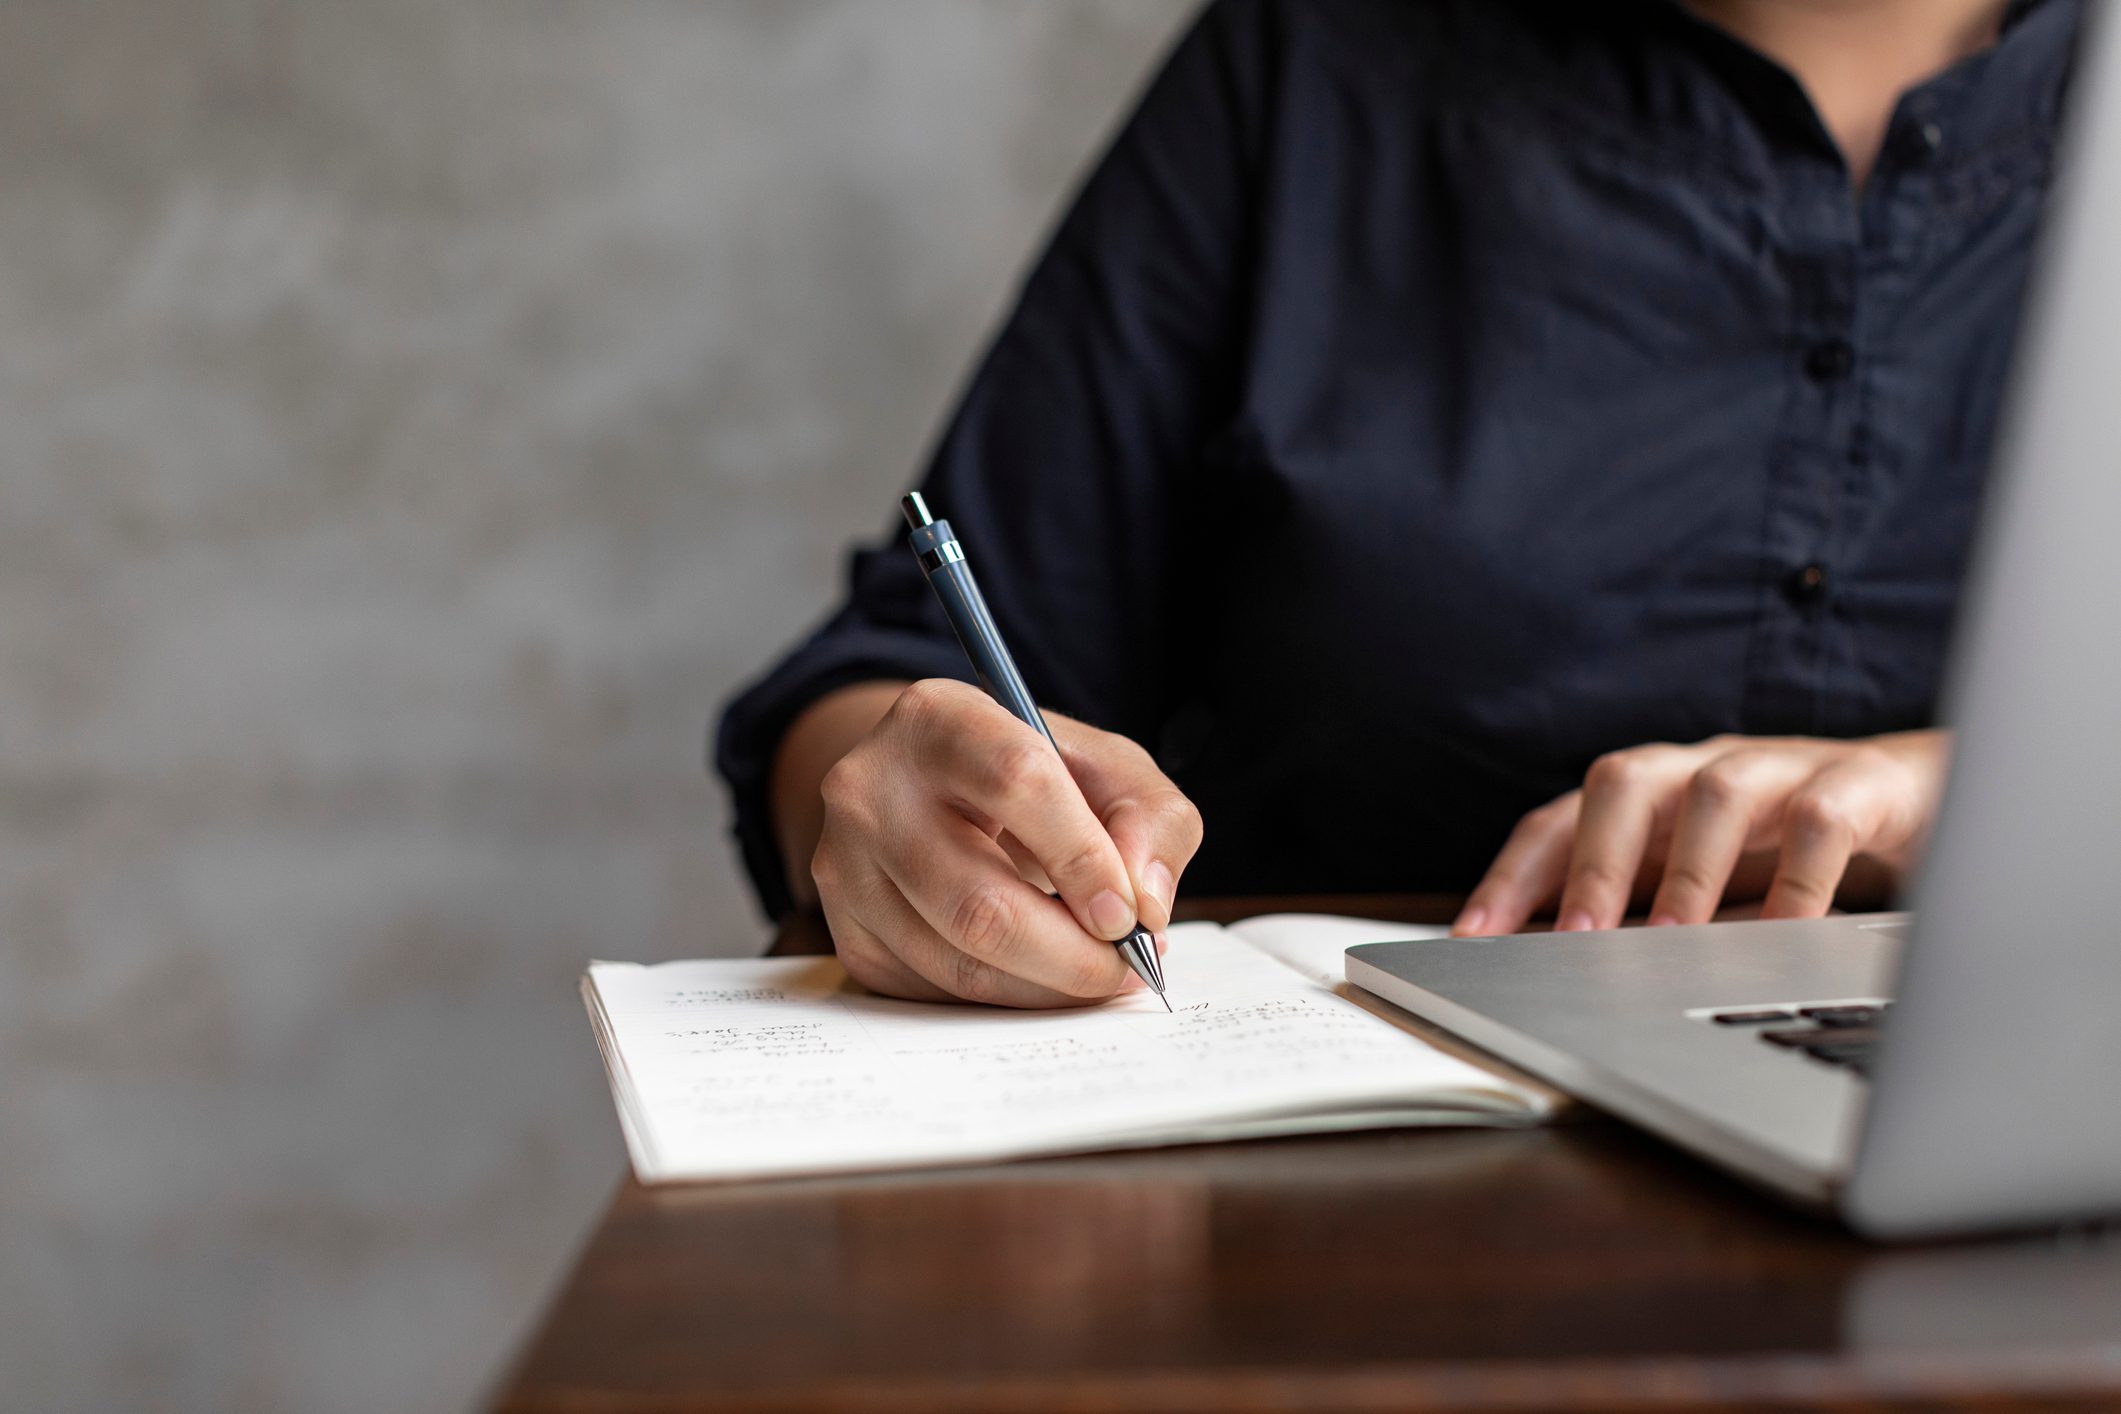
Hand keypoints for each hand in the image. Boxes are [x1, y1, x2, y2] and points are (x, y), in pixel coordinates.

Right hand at [811, 678, 1203, 1006]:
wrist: (926, 789)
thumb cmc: (1025, 774)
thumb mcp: (1103, 765)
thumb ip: (1150, 818)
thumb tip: (1145, 906)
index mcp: (938, 718)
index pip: (1017, 783)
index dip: (1084, 859)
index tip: (1130, 916)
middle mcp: (871, 788)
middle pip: (980, 903)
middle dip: (1072, 956)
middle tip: (1127, 967)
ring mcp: (846, 866)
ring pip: (959, 962)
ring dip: (1046, 988)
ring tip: (1096, 973)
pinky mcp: (847, 932)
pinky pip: (935, 993)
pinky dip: (1005, 999)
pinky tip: (1039, 975)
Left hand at [1454, 730, 1949, 936]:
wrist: (1930, 794)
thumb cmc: (1791, 844)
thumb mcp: (1703, 881)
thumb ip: (1641, 915)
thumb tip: (1561, 980)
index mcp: (1651, 793)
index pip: (1559, 819)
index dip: (1511, 875)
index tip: (1470, 939)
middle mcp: (1702, 767)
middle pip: (1623, 782)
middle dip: (1590, 862)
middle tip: (1575, 943)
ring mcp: (1780, 768)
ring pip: (1715, 791)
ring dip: (1686, 870)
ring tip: (1670, 944)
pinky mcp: (1860, 783)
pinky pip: (1822, 820)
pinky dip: (1800, 879)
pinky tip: (1786, 936)